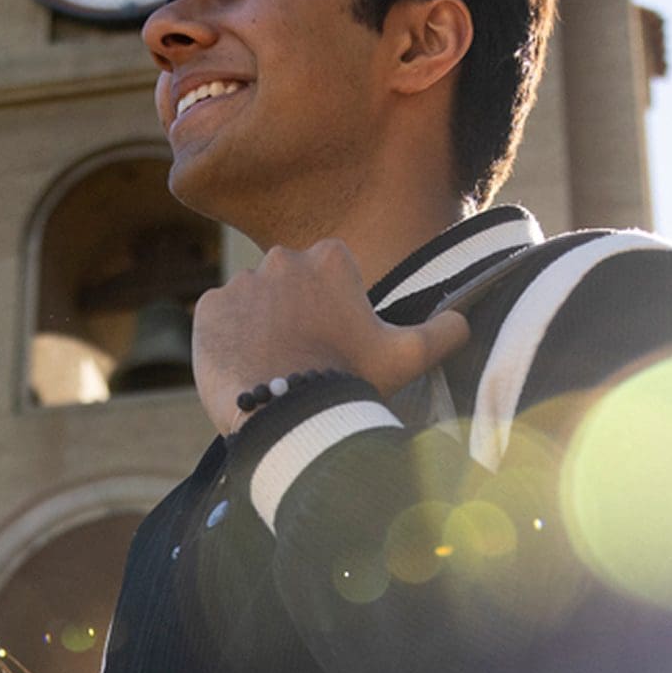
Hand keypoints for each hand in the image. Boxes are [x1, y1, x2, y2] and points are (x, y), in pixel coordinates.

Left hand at [191, 239, 468, 433]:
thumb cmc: (349, 380)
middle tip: (303, 359)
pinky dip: (228, 340)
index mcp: (329, 258)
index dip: (332, 312)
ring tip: (273, 369)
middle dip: (293, 315)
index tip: (334, 343)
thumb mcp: (407, 356)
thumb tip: (463, 321)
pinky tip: (246, 369)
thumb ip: (441, 333)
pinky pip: (217, 319)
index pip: (328, 277)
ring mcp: (240, 282)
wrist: (287, 414)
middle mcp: (281, 259)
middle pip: (288, 286)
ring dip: (260, 328)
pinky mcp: (207, 309)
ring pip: (252, 304)